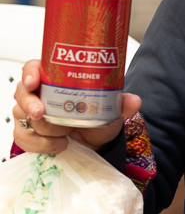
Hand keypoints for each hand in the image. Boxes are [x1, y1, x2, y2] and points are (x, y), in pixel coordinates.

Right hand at [11, 59, 139, 155]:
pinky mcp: (28, 134)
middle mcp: (38, 95)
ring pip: (23, 117)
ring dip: (45, 128)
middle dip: (30, 103)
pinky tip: (60, 144)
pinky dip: (42, 144)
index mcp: (54, 80)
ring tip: (66, 134)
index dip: (30, 72)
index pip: (33, 68)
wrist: (95, 142)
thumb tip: (133, 100)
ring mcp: (30, 114)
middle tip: (41, 113)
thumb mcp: (111, 109)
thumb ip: (121, 103)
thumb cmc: (96, 117)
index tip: (34, 80)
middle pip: (22, 93)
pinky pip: (25, 138)